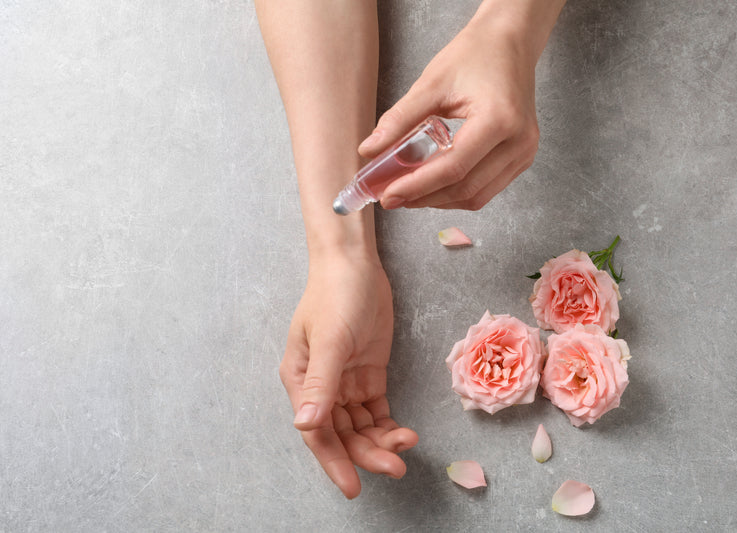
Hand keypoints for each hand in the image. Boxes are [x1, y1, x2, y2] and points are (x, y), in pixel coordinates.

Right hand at [280, 252, 417, 498]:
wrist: (355, 264)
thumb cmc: (335, 295)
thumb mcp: (329, 340)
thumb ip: (321, 384)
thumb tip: (305, 424)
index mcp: (301, 381)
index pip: (316, 433)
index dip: (334, 463)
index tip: (355, 487)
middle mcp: (321, 388)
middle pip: (342, 434)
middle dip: (367, 454)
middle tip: (396, 467)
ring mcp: (346, 381)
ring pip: (361, 426)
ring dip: (381, 441)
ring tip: (407, 445)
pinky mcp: (368, 374)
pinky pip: (376, 410)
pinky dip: (388, 424)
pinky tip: (405, 432)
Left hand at [359, 5, 553, 210]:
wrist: (509, 41)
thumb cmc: (476, 55)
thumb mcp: (431, 84)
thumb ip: (399, 120)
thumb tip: (369, 150)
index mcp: (498, 119)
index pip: (452, 167)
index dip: (417, 186)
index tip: (389, 194)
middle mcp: (518, 141)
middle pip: (465, 188)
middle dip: (424, 197)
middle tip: (392, 197)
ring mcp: (524, 152)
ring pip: (477, 196)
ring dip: (440, 200)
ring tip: (408, 193)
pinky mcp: (522, 157)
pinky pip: (487, 189)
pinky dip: (457, 192)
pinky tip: (433, 186)